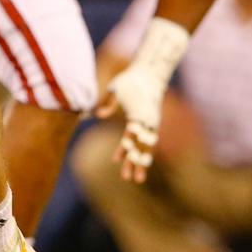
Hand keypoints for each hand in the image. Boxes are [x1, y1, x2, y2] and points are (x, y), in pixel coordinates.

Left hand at [95, 59, 166, 183]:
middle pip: (140, 146)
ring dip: (142, 163)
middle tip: (129, 179)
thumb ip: (108, 103)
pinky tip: (141, 162)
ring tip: (139, 179)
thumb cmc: (130, 80)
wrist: (150, 73)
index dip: (123, 149)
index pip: (130, 136)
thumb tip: (98, 115)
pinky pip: (149, 141)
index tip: (116, 161)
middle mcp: (147, 121)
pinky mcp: (154, 122)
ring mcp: (152, 123)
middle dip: (134, 163)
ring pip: (147, 147)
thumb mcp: (115, 89)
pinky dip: (145, 152)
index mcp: (137, 114)